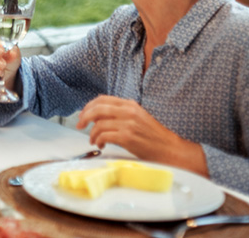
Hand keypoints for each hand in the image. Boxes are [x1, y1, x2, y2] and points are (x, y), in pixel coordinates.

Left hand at [77, 95, 208, 175]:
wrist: (170, 148)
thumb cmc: (153, 135)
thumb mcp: (137, 117)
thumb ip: (120, 113)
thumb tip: (98, 116)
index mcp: (130, 105)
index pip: (102, 99)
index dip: (89, 106)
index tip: (83, 114)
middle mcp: (128, 112)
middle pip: (97, 109)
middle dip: (84, 117)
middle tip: (79, 125)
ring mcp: (128, 124)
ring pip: (98, 124)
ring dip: (92, 134)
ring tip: (94, 140)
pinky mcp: (127, 137)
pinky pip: (104, 136)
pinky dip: (98, 141)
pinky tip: (101, 145)